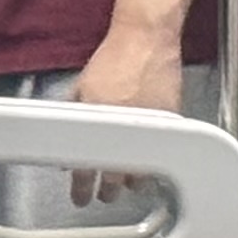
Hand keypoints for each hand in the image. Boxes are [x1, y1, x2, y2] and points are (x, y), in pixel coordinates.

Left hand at [65, 30, 185, 206]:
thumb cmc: (113, 59)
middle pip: (113, 183)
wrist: (145, 40)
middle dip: (107, 193)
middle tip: (104, 195)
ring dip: (132, 182)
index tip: (80, 197)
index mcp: (95, 125)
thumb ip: (73, 118)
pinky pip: (161, 155)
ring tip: (127, 184)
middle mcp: (122, 134)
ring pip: (140, 176)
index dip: (80, 190)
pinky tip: (148, 165)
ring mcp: (147, 132)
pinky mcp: (169, 125)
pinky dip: (153, 163)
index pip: (84, 172)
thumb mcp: (81, 87)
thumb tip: (68, 139)